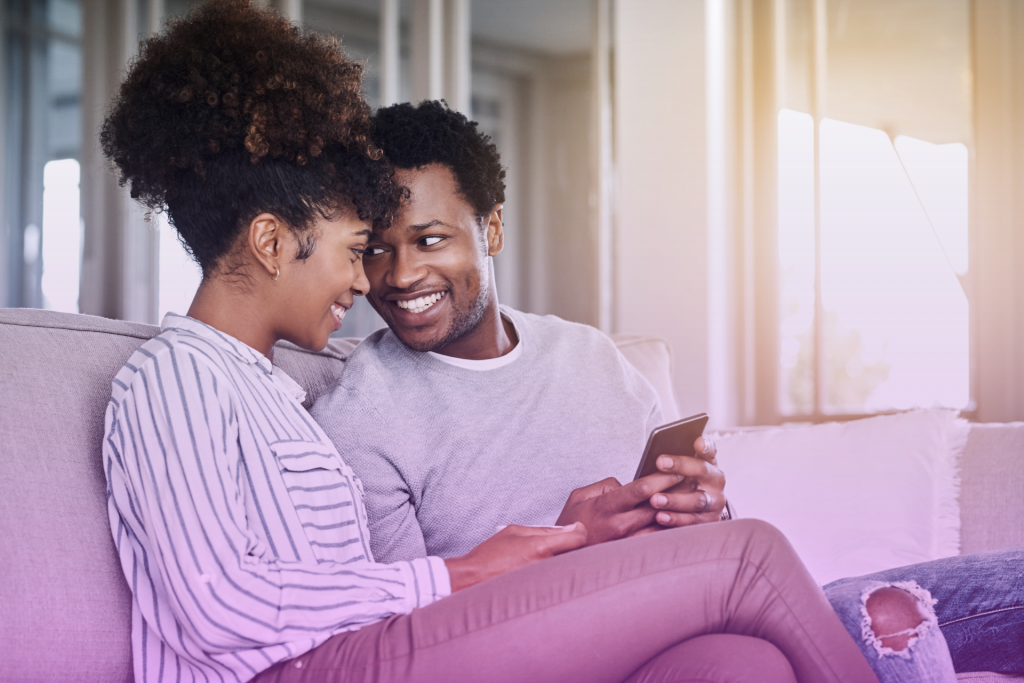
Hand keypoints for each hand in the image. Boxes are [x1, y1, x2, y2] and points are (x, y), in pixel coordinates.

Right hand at [443, 523, 587, 591]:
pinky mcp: (541, 595)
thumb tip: (569, 528)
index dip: (581, 531)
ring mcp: (545, 583)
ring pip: (568, 569)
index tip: (576, 530)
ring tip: (548, 560)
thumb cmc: (491, 554)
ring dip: (565, 562)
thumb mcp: (515, 531)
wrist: (472, 579)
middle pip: (578, 555)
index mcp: (541, 547)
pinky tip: (544, 574)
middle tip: (564, 545)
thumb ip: (544, 529)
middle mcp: (546, 566)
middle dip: (573, 548)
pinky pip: (557, 581)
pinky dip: (555, 575)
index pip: (579, 538)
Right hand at [554, 473, 682, 545]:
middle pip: (658, 506)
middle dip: (677, 492)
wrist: (563, 553)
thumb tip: (626, 484)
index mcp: (607, 507)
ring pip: (661, 526)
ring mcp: (627, 542)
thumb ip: (605, 486)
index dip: (663, 478)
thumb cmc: (572, 522)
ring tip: (692, 501)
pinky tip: (681, 521)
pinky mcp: (631, 554)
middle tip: (694, 481)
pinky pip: (656, 541)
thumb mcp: (580, 496)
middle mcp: (619, 525)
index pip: (642, 489)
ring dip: (677, 512)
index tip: (678, 470)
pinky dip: (669, 531)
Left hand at [648, 435, 727, 526]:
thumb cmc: (686, 484)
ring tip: (655, 499)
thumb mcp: (684, 471)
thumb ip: (676, 462)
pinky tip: (661, 517)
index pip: (709, 451)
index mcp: (708, 463)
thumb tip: (656, 457)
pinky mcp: (710, 521)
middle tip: (660, 462)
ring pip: (696, 500)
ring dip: (674, 500)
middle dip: (680, 466)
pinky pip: (692, 521)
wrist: (702, 510)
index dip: (705, 446)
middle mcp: (716, 481)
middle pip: (701, 470)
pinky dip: (676, 519)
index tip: (698, 441)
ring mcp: (715, 502)